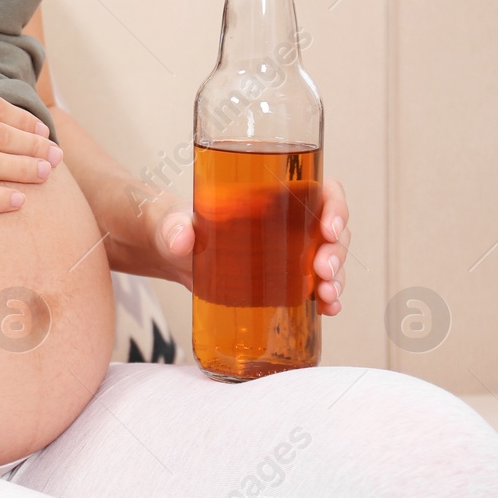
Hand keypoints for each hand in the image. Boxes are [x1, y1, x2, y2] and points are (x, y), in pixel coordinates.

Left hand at [148, 177, 350, 314]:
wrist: (161, 251)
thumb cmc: (169, 223)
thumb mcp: (167, 220)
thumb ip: (171, 226)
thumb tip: (181, 239)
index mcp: (269, 193)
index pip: (320, 189)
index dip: (334, 205)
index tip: (328, 227)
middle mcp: (285, 220)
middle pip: (330, 228)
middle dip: (336, 250)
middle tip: (322, 270)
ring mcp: (285, 250)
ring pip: (327, 258)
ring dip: (336, 277)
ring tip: (327, 296)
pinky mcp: (278, 277)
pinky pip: (312, 284)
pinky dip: (325, 296)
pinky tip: (327, 309)